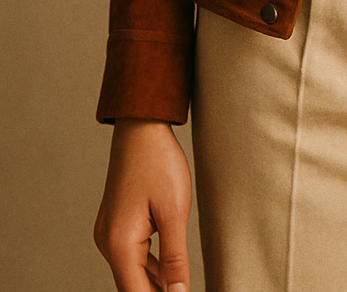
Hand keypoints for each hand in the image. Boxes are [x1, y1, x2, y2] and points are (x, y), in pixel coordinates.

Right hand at [94, 119, 191, 290]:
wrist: (141, 127)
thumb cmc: (158, 163)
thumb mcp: (174, 212)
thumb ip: (175, 258)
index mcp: (120, 244)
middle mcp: (108, 243)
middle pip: (132, 286)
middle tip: (183, 291)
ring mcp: (109, 233)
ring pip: (132, 272)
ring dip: (154, 283)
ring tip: (179, 287)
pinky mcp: (115, 224)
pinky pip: (132, 256)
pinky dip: (149, 266)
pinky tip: (168, 272)